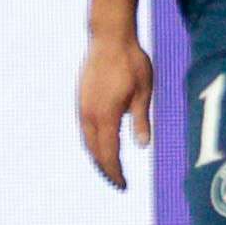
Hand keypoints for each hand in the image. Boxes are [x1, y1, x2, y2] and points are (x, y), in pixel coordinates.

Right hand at [77, 26, 153, 190]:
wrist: (109, 39)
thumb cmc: (132, 64)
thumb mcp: (143, 92)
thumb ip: (140, 120)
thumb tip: (142, 146)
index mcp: (105, 116)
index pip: (108, 153)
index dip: (115, 171)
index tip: (123, 185)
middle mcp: (89, 115)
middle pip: (95, 150)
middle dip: (106, 168)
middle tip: (117, 182)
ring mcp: (82, 106)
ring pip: (87, 140)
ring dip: (97, 156)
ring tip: (110, 168)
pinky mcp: (81, 99)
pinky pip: (85, 128)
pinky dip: (93, 141)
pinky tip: (102, 144)